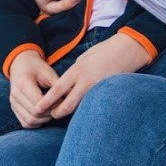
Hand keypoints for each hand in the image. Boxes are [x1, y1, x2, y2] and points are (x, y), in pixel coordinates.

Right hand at [8, 52, 59, 128]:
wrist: (20, 65)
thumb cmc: (37, 67)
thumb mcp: (48, 72)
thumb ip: (58, 85)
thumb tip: (72, 98)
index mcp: (23, 82)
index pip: (39, 102)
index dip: (53, 104)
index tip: (63, 100)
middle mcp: (15, 94)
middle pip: (34, 113)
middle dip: (50, 113)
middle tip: (60, 107)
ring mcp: (13, 103)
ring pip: (30, 121)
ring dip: (44, 119)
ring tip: (53, 110)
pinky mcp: (14, 109)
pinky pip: (26, 123)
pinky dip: (37, 122)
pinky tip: (45, 114)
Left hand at [34, 33, 150, 120]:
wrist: (127, 50)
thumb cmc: (104, 51)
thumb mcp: (84, 58)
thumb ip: (75, 72)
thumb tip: (68, 83)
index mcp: (76, 72)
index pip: (57, 90)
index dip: (46, 102)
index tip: (38, 108)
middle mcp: (85, 82)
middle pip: (67, 105)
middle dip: (57, 113)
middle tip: (51, 115)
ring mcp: (97, 90)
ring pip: (80, 108)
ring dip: (72, 113)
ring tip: (64, 115)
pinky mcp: (107, 94)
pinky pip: (93, 105)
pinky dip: (86, 109)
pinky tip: (84, 112)